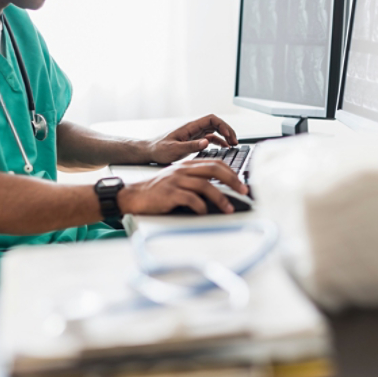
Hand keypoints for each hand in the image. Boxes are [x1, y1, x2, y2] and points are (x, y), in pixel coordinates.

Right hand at [117, 160, 248, 214]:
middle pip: (214, 169)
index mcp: (187, 165)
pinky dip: (201, 207)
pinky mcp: (169, 194)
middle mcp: (183, 170)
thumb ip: (195, 181)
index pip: (215, 163)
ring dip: (220, 198)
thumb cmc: (157, 191)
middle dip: (232, 180)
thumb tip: (219, 191)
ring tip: (228, 208)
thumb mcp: (178, 180)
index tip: (242, 183)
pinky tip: (205, 213)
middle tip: (243, 191)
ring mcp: (176, 181)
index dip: (231, 172)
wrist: (134, 196)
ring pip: (205, 185)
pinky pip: (191, 199)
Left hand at [146, 114, 238, 163]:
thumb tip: (206, 142)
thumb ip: (191, 146)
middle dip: (227, 131)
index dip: (223, 125)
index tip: (229, 136)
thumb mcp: (174, 149)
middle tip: (235, 141)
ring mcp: (194, 134)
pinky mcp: (192, 141)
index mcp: (190, 127)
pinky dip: (218, 142)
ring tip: (233, 145)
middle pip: (215, 124)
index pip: (211, 119)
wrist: (149, 152)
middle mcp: (193, 129)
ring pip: (214, 131)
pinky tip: (224, 148)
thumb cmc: (159, 149)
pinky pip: (209, 138)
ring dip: (224, 136)